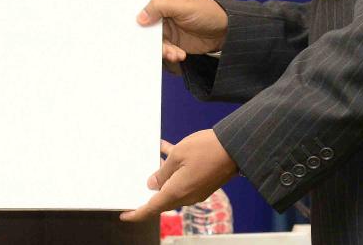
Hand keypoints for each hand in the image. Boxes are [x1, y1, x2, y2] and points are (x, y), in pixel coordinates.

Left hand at [120, 130, 237, 221]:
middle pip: (162, 199)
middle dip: (149, 193)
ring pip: (172, 186)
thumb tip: (153, 185)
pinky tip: (165, 148)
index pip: (152, 208)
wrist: (236, 148)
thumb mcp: (178, 155)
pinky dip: (174, 168)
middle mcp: (187, 196)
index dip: (137, 213)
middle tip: (135, 186)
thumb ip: (163, 172)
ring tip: (151, 159)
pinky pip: (183, 178)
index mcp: (177, 192)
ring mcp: (196, 190)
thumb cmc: (207, 149)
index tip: (125, 215)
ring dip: (162, 176)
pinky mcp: (203, 182)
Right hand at [138, 0, 226, 62]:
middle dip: (147, 36)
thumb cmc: (206, 11)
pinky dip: (169, 53)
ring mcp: (165, 25)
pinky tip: (179, 54)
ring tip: (173, 53)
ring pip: (152, 38)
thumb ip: (159, 7)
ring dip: (162, 48)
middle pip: (144, 22)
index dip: (135, 10)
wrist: (224, 32)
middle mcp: (160, 9)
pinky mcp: (170, 39)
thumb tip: (140, 17)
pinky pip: (162, 48)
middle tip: (155, 44)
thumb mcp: (182, 6)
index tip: (132, 22)